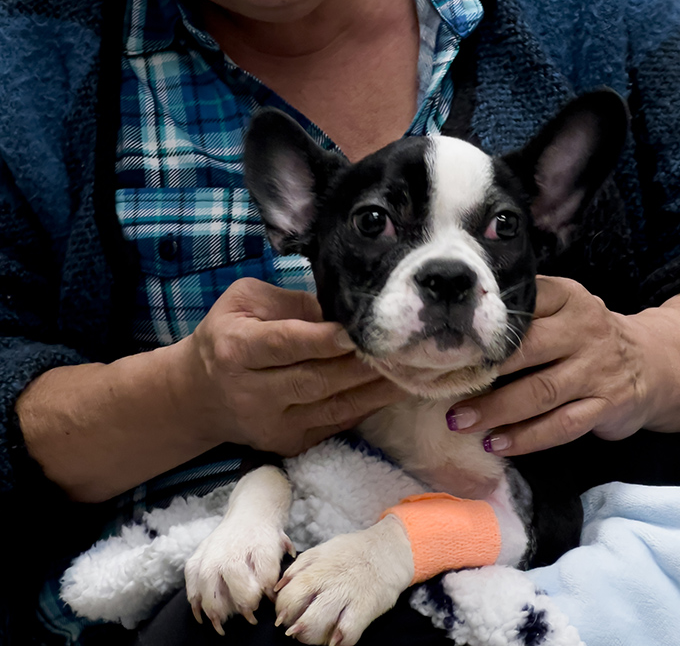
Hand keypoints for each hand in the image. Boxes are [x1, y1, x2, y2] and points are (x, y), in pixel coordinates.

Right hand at [174, 278, 404, 455]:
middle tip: (403, 347)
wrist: (199, 395)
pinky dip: (368, 406)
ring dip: (376, 389)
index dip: (323, 339)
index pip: (285, 344)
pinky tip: (397, 388)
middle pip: (315, 379)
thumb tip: (338, 311)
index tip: (357, 330)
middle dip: (362, 365)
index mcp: (235, 349)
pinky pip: (336, 423)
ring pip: (333, 407)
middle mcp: (252, 392)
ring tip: (414, 369)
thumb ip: (290, 302)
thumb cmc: (227, 334)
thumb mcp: (244, 302)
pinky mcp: (289, 443)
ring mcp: (272, 424)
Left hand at [446, 276, 665, 455]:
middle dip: (484, 371)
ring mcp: (597, 369)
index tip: (451, 340)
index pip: (525, 302)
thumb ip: (526, 310)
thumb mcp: (563, 308)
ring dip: (497, 410)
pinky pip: (562, 425)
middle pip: (528, 348)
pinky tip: (498, 444)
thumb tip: (458, 325)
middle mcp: (584, 330)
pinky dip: (527, 438)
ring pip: (541, 392)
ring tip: (461, 422)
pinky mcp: (607, 405)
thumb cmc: (585, 335)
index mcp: (567, 297)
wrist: (651, 362)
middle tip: (445, 386)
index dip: (486, 323)